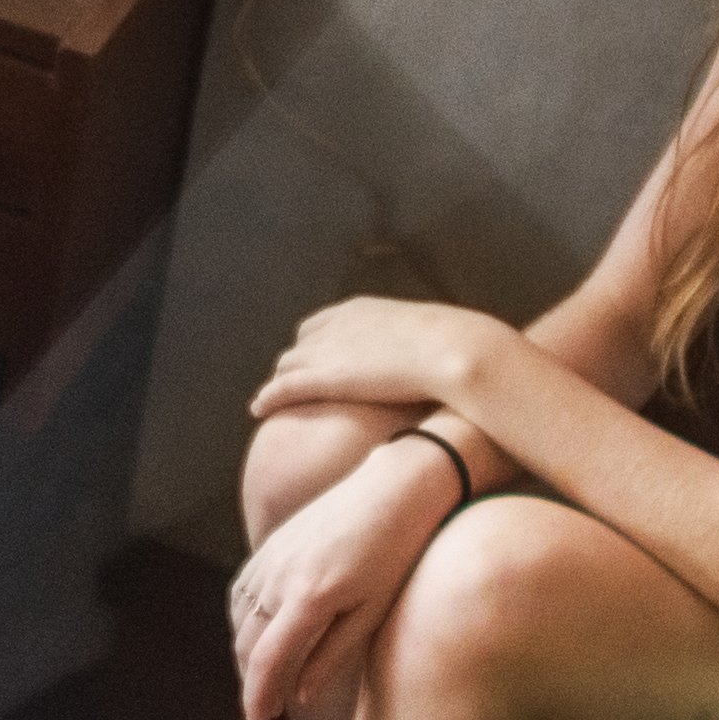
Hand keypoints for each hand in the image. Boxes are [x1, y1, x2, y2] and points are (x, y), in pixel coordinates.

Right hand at [229, 439, 467, 719]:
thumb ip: (331, 656)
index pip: (267, 661)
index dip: (257, 698)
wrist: (395, 487)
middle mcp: (280, 577)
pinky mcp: (271, 545)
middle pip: (247, 644)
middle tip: (264, 712)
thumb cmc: (396, 551)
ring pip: (240, 620)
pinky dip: (243, 621)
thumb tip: (300, 696)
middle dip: (251, 682)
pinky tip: (257, 636)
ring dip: (245, 654)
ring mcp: (271, 558)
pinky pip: (242, 592)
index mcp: (310, 598)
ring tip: (263, 679)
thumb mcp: (373, 611)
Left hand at [252, 298, 506, 427]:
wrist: (457, 351)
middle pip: (300, 344)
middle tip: (294, 385)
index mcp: (361, 310)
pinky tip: (258, 409)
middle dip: (296, 364)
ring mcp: (327, 350)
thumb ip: (421, 343)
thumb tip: (444, 355)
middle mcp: (337, 325)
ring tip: (274, 401)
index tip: (318, 362)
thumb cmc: (459, 348)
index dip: (316, 345)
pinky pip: (282, 388)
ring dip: (281, 382)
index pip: (321, 324)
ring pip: (287, 366)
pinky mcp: (323, 377)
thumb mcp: (435, 336)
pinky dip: (267, 398)